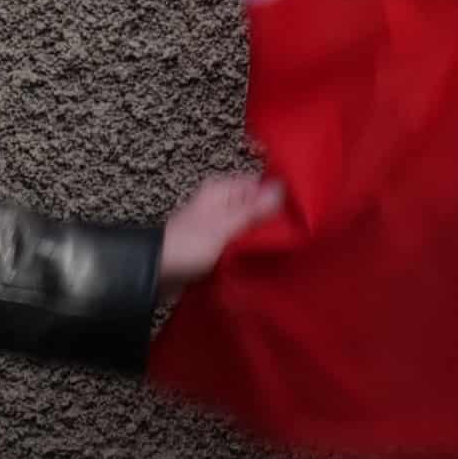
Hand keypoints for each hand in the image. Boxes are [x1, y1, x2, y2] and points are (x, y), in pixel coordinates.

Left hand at [157, 169, 287, 291]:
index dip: (279, 196)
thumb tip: (282, 188)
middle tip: (298, 233)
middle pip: (256, 206)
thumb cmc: (187, 245)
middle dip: (273, 219)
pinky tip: (266, 258)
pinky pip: (241, 244)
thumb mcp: (224, 226)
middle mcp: (220, 204)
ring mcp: (218, 226)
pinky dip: (251, 250)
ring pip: (250, 227)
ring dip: (263, 237)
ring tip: (286, 247)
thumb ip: (253, 209)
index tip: (302, 211)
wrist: (156, 274)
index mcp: (221, 191)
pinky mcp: (217, 247)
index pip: (259, 184)